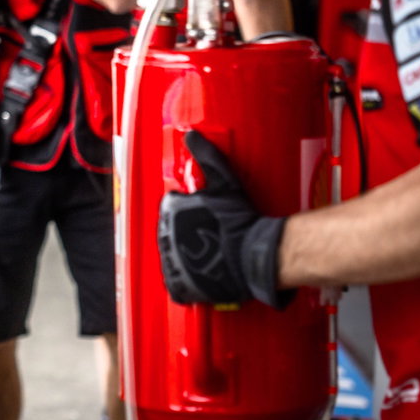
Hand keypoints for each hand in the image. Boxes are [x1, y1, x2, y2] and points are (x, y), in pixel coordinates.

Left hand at [158, 131, 288, 307]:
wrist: (255, 256)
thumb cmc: (241, 219)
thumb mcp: (225, 182)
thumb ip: (207, 155)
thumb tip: (191, 134)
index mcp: (170, 209)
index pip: (171, 206)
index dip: (188, 209)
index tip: (203, 215)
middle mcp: (164, 235)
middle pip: (170, 231)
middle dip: (185, 233)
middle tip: (208, 236)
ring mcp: (171, 262)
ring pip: (172, 257)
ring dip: (185, 256)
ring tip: (208, 255)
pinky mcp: (179, 285)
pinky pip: (175, 285)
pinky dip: (185, 282)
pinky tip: (201, 275)